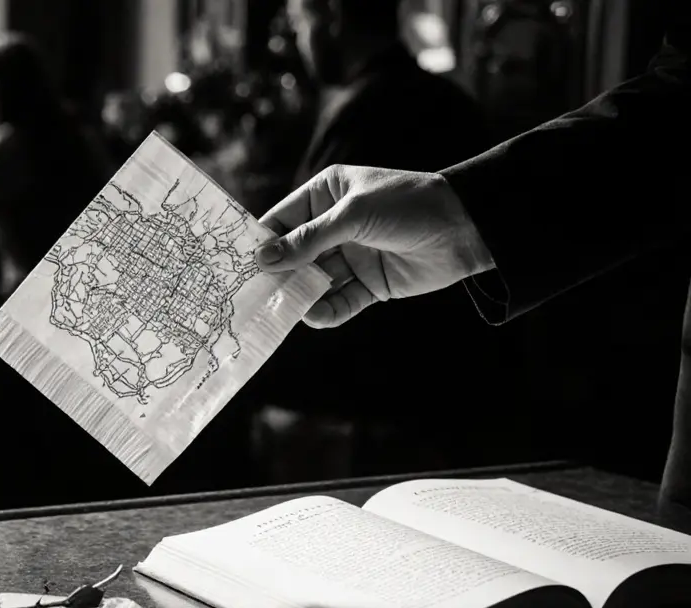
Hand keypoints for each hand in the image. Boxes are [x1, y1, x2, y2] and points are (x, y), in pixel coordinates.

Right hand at [254, 165, 494, 327]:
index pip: (283, 220)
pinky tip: (316, 316)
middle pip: (295, 255)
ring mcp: (352, 256)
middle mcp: (335, 225)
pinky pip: (340, 301)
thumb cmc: (408, 204)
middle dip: (277, 275)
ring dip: (300, 296)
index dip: (262, 242)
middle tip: (252, 296)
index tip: (237, 264)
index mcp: (327, 194)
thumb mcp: (352, 215)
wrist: (467, 228)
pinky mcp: (370, 284)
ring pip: (315, 281)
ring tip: (282, 311)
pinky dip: (327, 310)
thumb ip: (308, 240)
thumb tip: (264, 259)